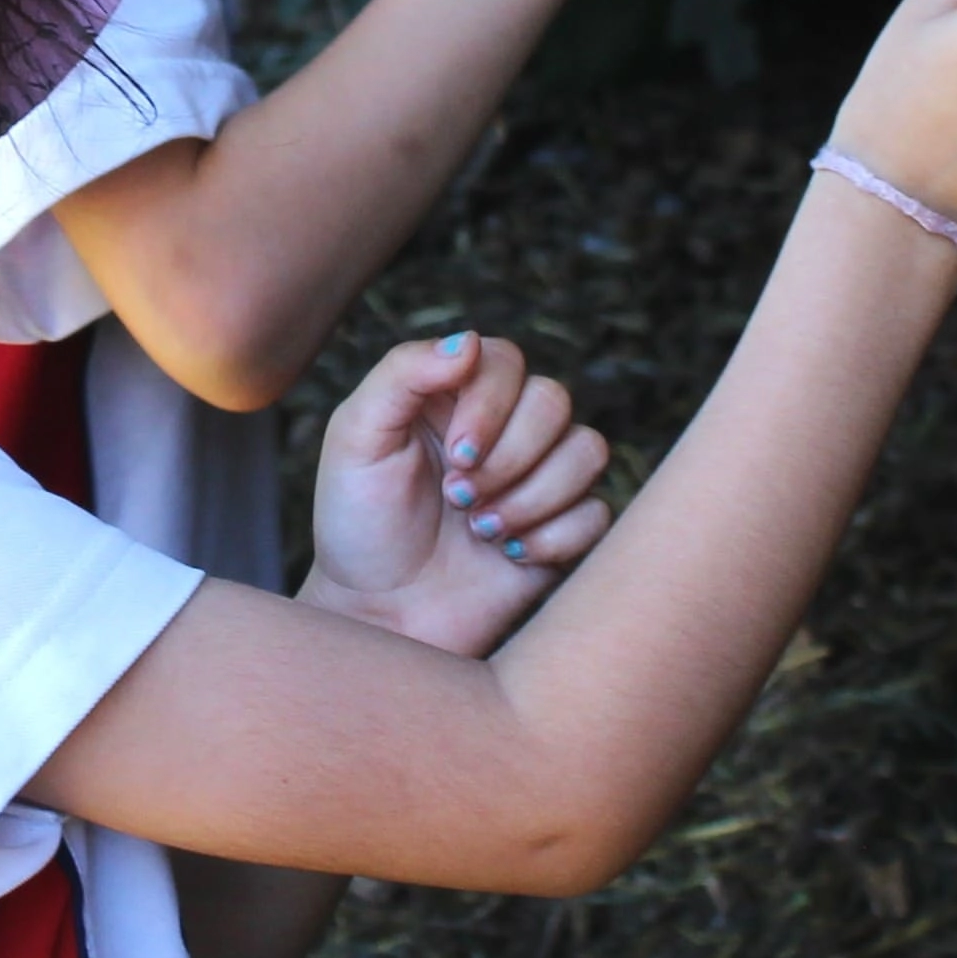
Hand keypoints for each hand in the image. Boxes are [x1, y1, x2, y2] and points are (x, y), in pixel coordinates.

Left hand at [301, 330, 612, 656]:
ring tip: (481, 530)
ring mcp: (538, 479)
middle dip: (509, 456)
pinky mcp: (563, 530)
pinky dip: (554, 536)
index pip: (506, 360)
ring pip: (587, 450)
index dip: (491, 404)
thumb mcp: (357, 438)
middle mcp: (505, 429)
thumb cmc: (359, 524)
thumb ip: (403, 374)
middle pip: (554, 401)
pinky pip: (599, 511)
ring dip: (532, 496)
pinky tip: (510, 556)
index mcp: (456, 397)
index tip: (454, 455)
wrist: (377, 616)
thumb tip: (468, 341)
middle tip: (458, 498)